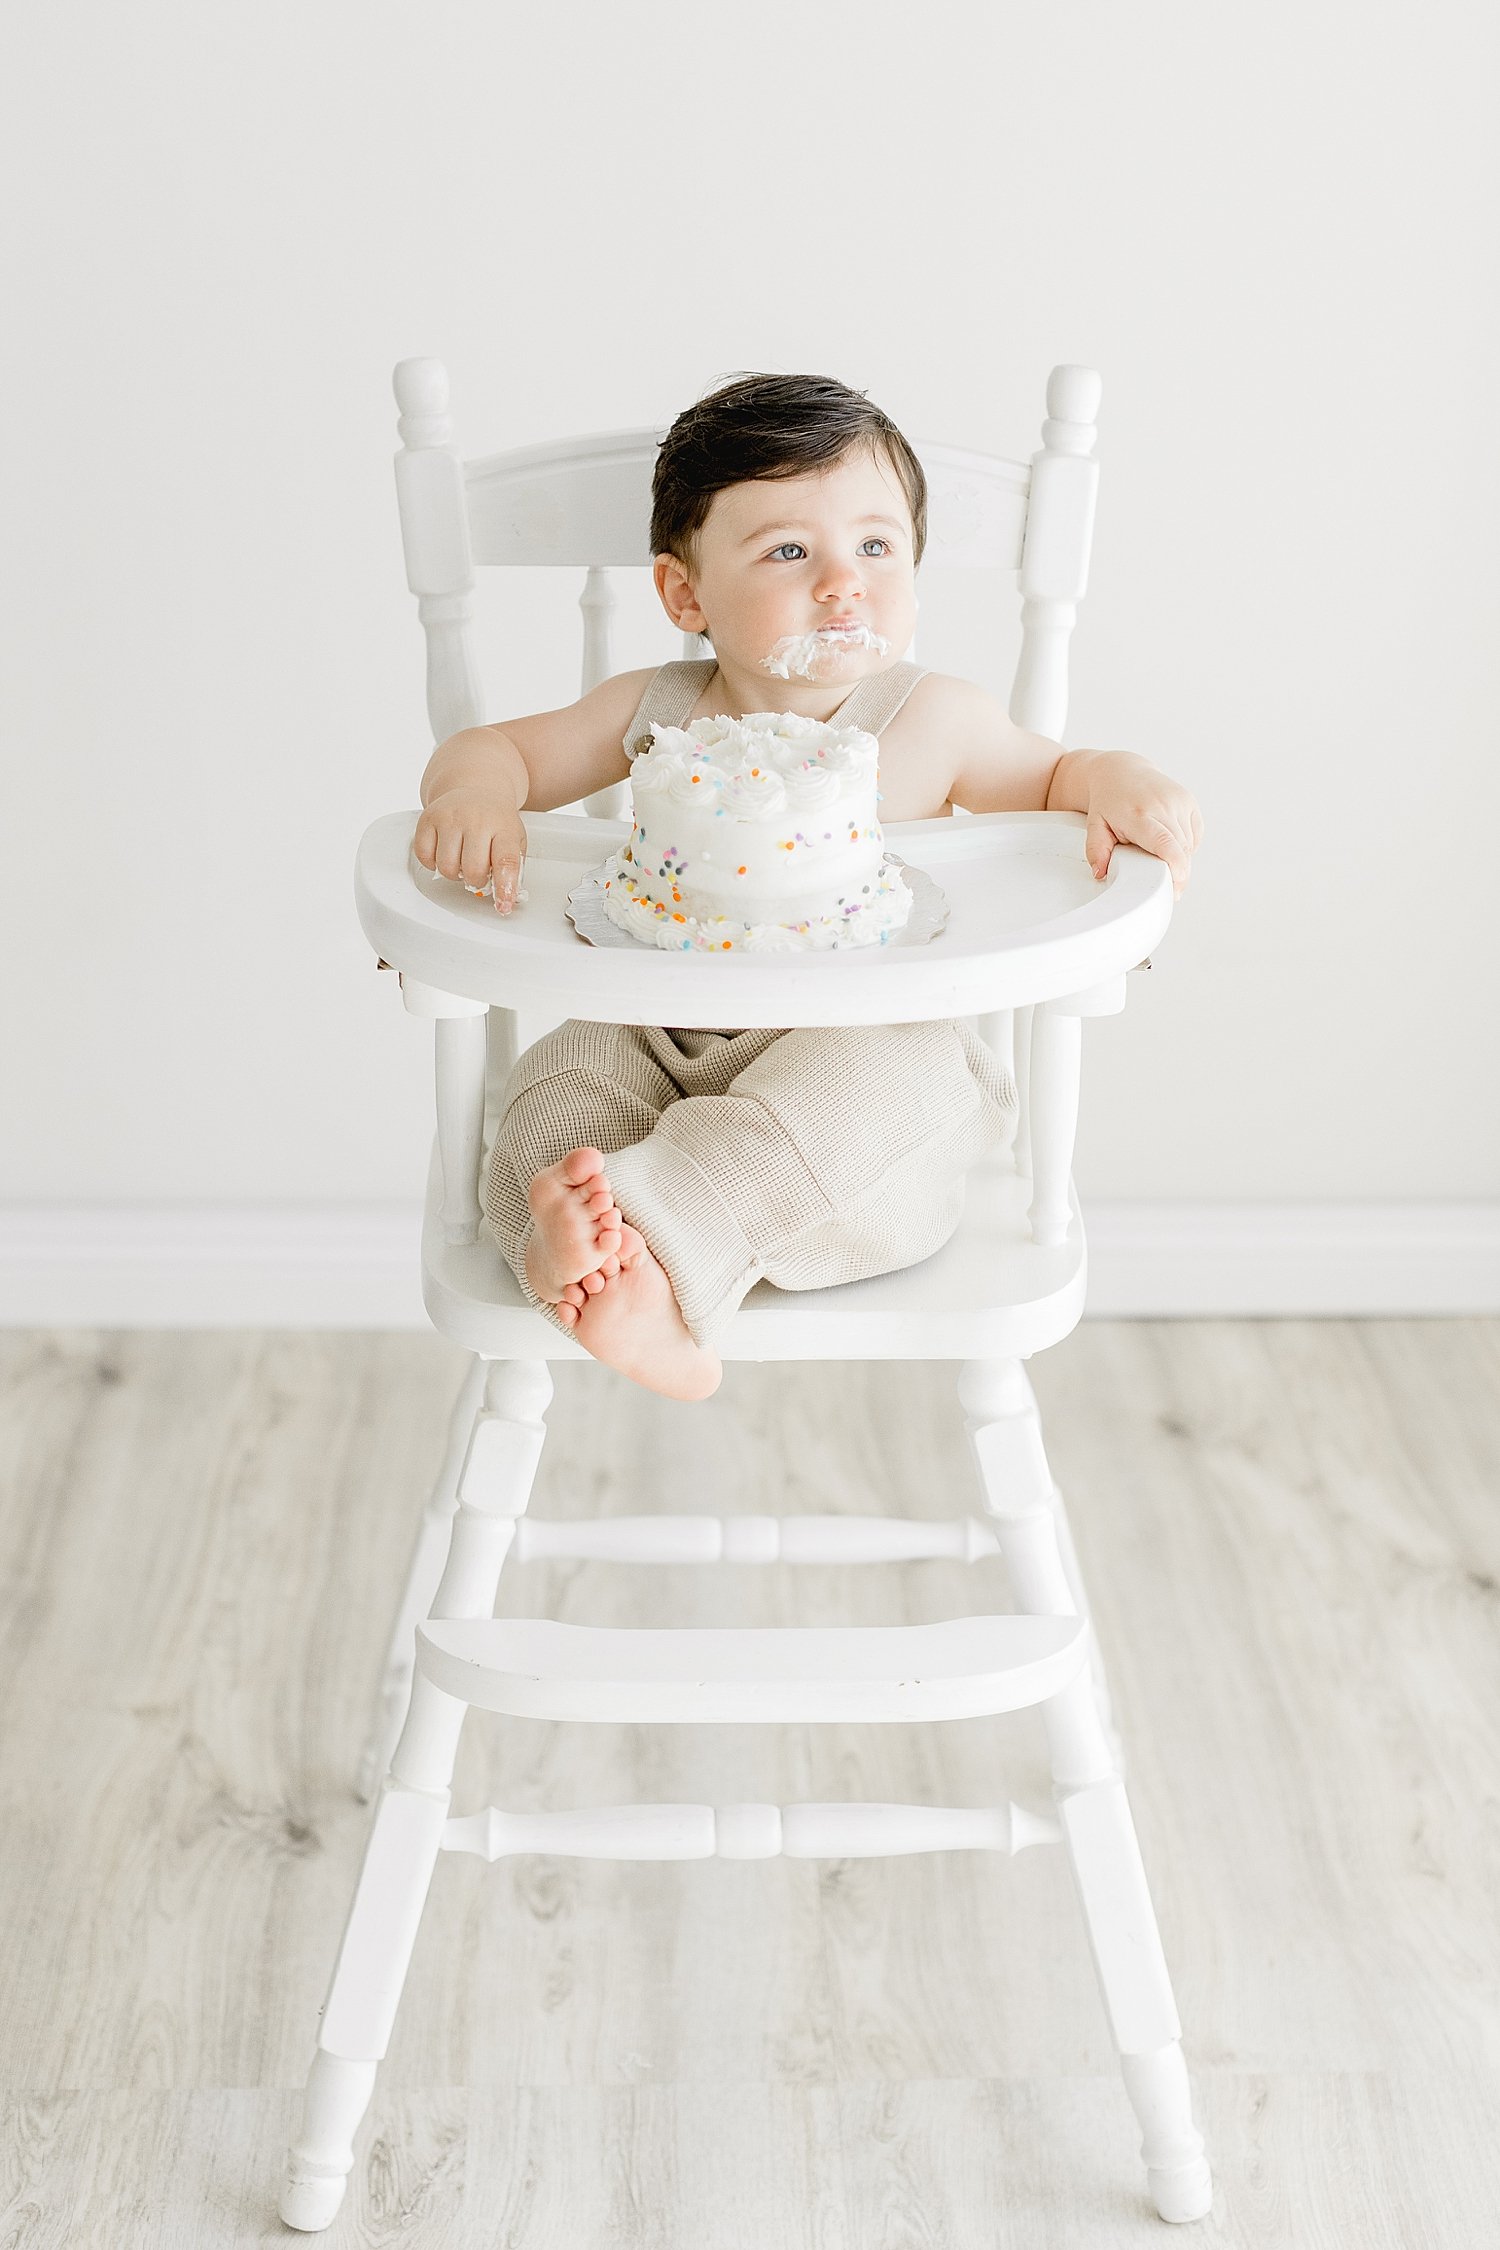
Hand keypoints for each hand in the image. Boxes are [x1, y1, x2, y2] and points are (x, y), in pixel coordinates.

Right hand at [413, 787, 526, 913]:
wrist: (475, 787)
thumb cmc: (495, 820)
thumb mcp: (514, 839)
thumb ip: (514, 869)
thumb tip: (508, 899)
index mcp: (503, 827)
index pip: (506, 861)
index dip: (504, 888)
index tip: (503, 905)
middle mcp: (476, 819)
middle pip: (473, 870)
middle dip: (476, 880)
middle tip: (478, 872)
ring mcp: (450, 817)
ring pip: (446, 867)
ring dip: (454, 873)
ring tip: (461, 860)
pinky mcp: (428, 818)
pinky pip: (424, 856)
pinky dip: (433, 862)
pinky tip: (444, 852)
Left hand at [1084, 754, 1201, 898]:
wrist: (1122, 771)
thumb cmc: (1108, 801)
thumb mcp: (1095, 825)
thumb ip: (1096, 851)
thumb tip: (1099, 874)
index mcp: (1139, 813)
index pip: (1165, 842)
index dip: (1175, 867)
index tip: (1176, 887)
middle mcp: (1163, 805)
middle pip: (1181, 849)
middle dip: (1179, 874)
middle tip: (1167, 890)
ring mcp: (1179, 801)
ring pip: (1189, 844)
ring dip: (1181, 860)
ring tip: (1161, 860)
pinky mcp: (1189, 801)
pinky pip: (1194, 835)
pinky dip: (1186, 846)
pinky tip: (1169, 843)